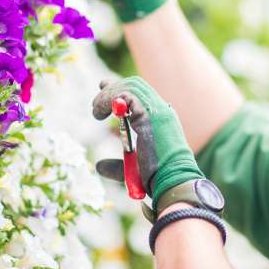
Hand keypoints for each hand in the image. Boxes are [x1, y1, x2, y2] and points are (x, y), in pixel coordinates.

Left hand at [92, 76, 203, 207]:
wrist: (172, 182)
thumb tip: (98, 165)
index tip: (104, 91)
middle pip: (135, 86)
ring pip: (129, 88)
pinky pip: (124, 96)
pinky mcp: (148, 113)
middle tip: (97, 98)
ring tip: (95, 110)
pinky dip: (107, 100)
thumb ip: (116, 165)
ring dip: (108, 95)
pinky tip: (98, 111)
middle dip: (114, 87)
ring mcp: (156, 110)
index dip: (121, 92)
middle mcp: (161, 111)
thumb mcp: (132, 169)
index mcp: (162, 120)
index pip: (141, 96)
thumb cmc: (157, 178)